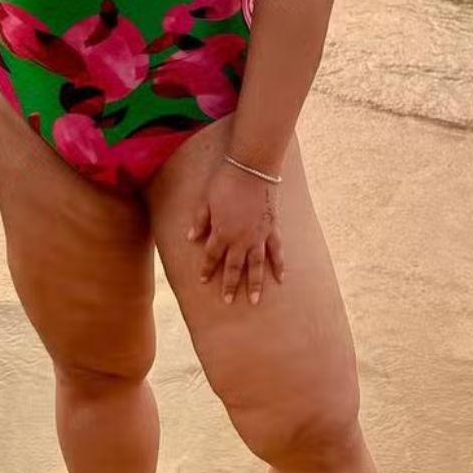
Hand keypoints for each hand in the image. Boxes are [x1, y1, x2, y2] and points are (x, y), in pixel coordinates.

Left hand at [187, 162, 285, 305]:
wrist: (252, 170)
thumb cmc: (224, 183)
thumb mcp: (205, 202)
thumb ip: (199, 222)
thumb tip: (191, 238)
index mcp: (222, 233)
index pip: (212, 256)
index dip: (207, 269)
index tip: (203, 281)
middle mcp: (240, 239)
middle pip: (234, 267)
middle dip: (229, 285)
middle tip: (228, 302)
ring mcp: (259, 236)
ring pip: (256, 266)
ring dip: (255, 284)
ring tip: (254, 301)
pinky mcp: (273, 230)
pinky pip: (276, 252)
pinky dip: (279, 266)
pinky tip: (281, 279)